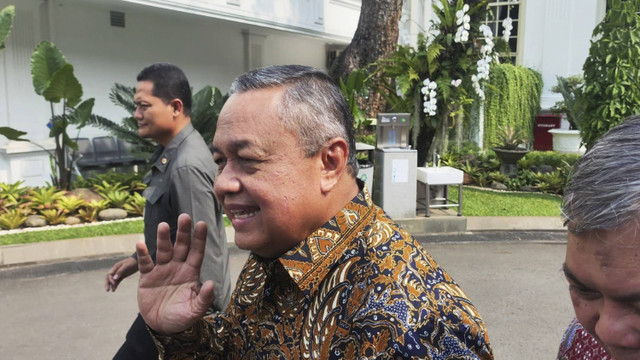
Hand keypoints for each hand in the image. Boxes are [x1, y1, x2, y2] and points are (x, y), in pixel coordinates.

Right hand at [105, 256, 137, 291]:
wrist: (138, 261)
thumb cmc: (132, 262)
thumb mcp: (126, 266)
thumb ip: (120, 271)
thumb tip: (114, 278)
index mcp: (115, 267)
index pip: (109, 274)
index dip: (110, 279)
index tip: (113, 284)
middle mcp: (116, 270)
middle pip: (109, 277)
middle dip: (107, 283)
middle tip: (107, 290)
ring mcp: (119, 273)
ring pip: (113, 280)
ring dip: (111, 285)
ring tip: (112, 291)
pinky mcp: (122, 275)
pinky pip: (117, 281)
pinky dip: (115, 285)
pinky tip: (114, 289)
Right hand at [136, 213, 215, 334]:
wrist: (162, 325)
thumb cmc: (182, 317)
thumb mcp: (195, 310)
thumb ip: (204, 298)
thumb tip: (210, 283)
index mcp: (191, 272)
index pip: (197, 252)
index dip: (199, 239)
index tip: (202, 224)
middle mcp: (177, 267)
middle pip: (181, 246)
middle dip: (183, 232)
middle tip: (185, 216)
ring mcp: (162, 270)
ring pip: (164, 250)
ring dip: (163, 238)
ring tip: (163, 225)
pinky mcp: (147, 277)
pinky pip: (145, 263)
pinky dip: (143, 254)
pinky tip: (140, 244)